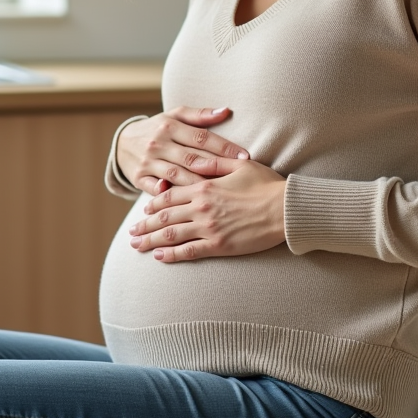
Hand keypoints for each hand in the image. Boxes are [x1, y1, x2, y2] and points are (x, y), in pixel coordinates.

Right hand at [116, 106, 250, 195]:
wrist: (122, 143)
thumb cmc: (158, 129)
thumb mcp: (174, 116)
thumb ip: (200, 115)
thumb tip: (226, 111)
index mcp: (170, 127)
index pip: (202, 137)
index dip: (224, 147)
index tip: (244, 156)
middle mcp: (158, 144)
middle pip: (191, 157)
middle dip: (216, 167)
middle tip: (238, 175)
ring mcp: (148, 162)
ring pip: (176, 175)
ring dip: (198, 183)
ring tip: (220, 191)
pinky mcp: (139, 178)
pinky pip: (154, 188)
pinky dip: (167, 193)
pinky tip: (183, 200)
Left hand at [128, 157, 285, 261]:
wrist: (285, 208)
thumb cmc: (266, 184)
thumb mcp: (238, 165)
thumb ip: (214, 163)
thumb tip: (196, 159)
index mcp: (203, 187)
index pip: (169, 196)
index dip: (153, 204)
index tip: (144, 211)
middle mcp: (201, 207)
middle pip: (164, 217)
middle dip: (144, 226)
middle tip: (132, 233)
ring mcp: (209, 228)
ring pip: (171, 235)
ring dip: (151, 241)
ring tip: (137, 246)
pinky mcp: (219, 246)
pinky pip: (189, 252)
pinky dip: (172, 255)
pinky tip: (160, 258)